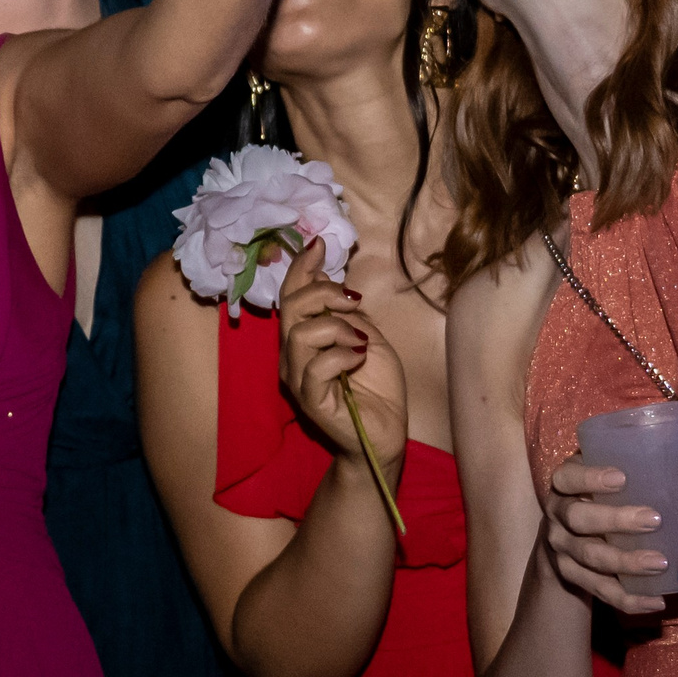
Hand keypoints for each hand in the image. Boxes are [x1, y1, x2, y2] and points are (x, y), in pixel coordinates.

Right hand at [278, 241, 407, 486]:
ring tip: (361, 341)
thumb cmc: (377, 388)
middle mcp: (292, 356)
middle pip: (291, 308)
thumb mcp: (367, 336)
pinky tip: (359, 359)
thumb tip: (328, 279)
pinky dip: (342, 355)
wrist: (386, 432)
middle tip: (354, 301)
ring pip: (301, 334)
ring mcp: (298, 379)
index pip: (291, 296)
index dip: (301, 268)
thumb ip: (346, 313)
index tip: (318, 244)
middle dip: (324, 294)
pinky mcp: (309, 400)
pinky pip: (317, 366)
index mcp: (304, 338)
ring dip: (337, 328)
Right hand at [542, 453, 669, 614]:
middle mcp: (557, 516)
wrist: (565, 534)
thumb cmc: (596, 494)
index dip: (590, 478)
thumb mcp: (600, 473)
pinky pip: (600, 590)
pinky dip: (628, 599)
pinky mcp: (572, 576)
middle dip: (616, 520)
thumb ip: (627, 463)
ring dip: (625, 562)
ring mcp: (562, 549)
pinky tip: (656, 599)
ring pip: (590, 558)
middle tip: (653, 520)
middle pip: (578, 519)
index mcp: (563, 485)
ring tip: (661, 563)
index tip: (622, 478)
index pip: (568, 478)